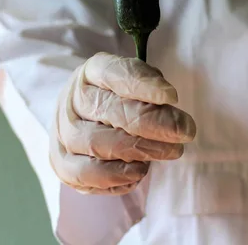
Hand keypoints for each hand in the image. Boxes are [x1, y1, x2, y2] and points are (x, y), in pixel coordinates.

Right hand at [49, 52, 195, 194]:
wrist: (79, 117)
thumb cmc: (116, 97)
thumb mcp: (133, 80)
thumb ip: (148, 85)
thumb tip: (167, 100)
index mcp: (91, 72)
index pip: (115, 74)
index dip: (144, 85)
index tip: (172, 96)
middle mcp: (72, 100)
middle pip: (110, 111)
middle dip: (155, 123)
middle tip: (185, 132)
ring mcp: (63, 132)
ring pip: (97, 144)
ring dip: (139, 150)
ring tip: (170, 151)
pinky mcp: (62, 163)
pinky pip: (85, 175)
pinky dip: (115, 176)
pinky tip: (140, 171)